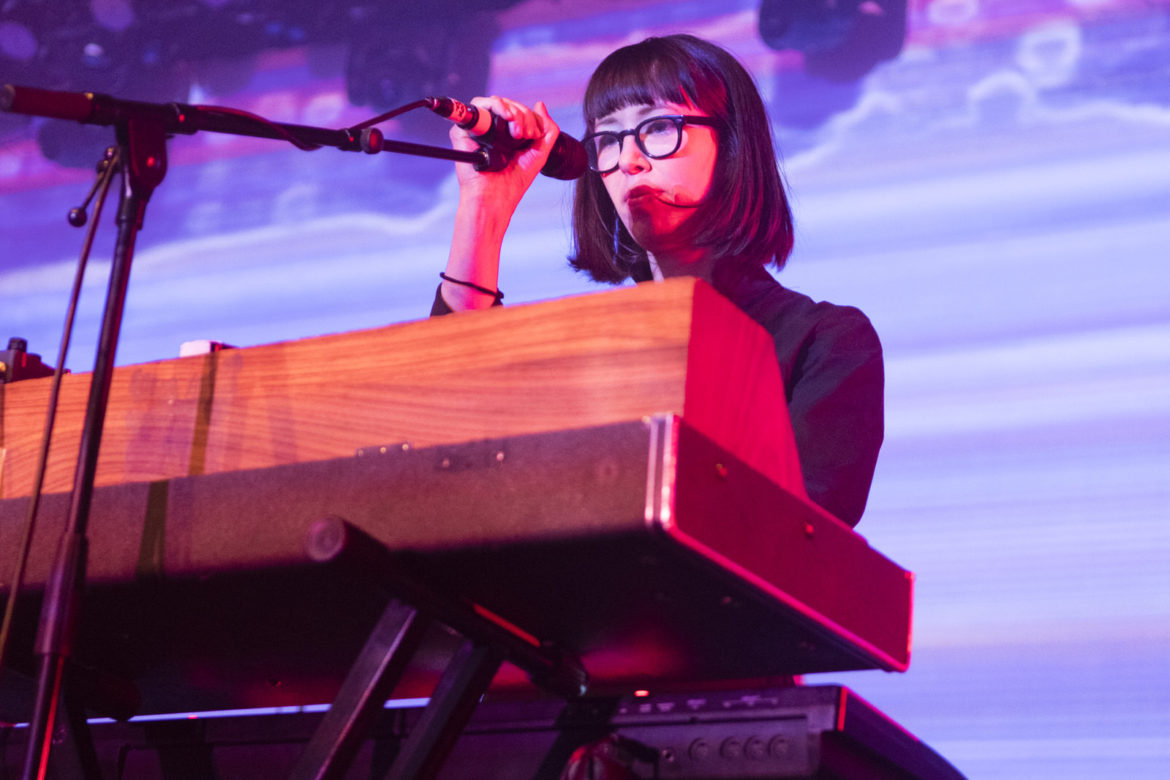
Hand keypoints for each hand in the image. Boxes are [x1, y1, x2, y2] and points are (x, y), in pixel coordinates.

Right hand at [449, 96, 560, 210]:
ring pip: (495, 102)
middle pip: (509, 105)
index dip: (531, 117)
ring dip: (513, 111)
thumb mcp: (539, 152)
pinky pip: (477, 105)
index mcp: (507, 133)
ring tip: (518, 132)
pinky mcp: (463, 131)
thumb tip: (540, 104)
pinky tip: (507, 117)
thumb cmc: (514, 180)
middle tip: (527, 135)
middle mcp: (491, 129)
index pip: (519, 111)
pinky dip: (495, 105)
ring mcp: (477, 129)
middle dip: (524, 116)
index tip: (534, 135)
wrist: (496, 197)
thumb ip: (546, 129)